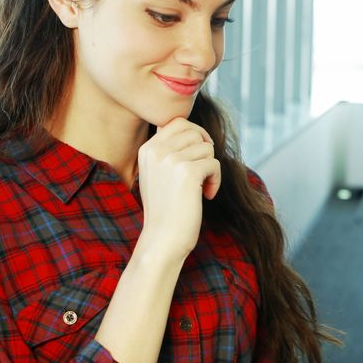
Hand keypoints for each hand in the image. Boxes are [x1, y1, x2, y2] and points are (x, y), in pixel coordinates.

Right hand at [135, 117, 221, 260]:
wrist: (162, 239)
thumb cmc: (166, 209)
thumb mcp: (159, 173)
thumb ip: (169, 150)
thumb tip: (196, 131)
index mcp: (147, 148)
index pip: (178, 122)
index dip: (195, 134)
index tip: (199, 156)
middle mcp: (156, 150)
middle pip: (195, 132)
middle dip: (205, 151)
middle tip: (203, 172)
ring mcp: (171, 160)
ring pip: (207, 148)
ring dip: (210, 168)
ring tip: (201, 187)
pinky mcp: (187, 172)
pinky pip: (215, 164)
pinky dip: (216, 180)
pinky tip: (206, 196)